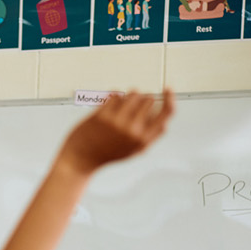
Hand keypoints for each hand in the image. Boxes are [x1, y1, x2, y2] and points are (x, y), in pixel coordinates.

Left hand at [58, 89, 173, 174]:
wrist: (80, 160)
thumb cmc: (106, 154)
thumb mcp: (133, 151)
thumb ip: (149, 137)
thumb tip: (164, 122)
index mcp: (143, 139)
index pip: (167, 113)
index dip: (170, 98)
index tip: (168, 89)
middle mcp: (133, 130)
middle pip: (149, 98)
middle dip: (142, 98)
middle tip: (132, 106)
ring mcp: (117, 122)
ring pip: (133, 93)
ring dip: (128, 95)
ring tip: (121, 105)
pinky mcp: (101, 116)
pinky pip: (115, 94)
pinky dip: (113, 96)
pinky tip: (108, 104)